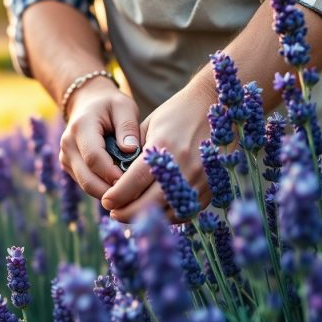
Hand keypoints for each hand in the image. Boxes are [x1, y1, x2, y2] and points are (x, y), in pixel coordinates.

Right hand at [59, 79, 140, 198]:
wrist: (88, 104)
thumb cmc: (110, 105)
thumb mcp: (124, 107)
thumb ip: (128, 127)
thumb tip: (130, 150)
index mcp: (80, 127)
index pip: (94, 158)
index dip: (113, 173)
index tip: (133, 181)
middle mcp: (68, 144)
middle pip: (87, 179)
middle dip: (111, 191)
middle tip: (135, 196)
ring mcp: (65, 157)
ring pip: (86, 186)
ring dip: (108, 193)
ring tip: (130, 192)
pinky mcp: (68, 167)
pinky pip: (86, 184)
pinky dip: (103, 189)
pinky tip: (120, 187)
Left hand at [101, 81, 217, 221]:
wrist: (215, 103)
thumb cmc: (176, 112)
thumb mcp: (149, 126)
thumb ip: (133, 153)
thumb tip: (117, 180)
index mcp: (163, 148)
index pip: (134, 182)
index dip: (117, 196)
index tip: (106, 202)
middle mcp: (183, 166)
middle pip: (150, 203)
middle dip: (128, 212)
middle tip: (114, 212)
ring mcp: (200, 178)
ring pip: (169, 212)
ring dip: (148, 217)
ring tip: (132, 214)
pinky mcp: (211, 186)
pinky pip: (186, 211)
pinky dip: (169, 215)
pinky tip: (156, 211)